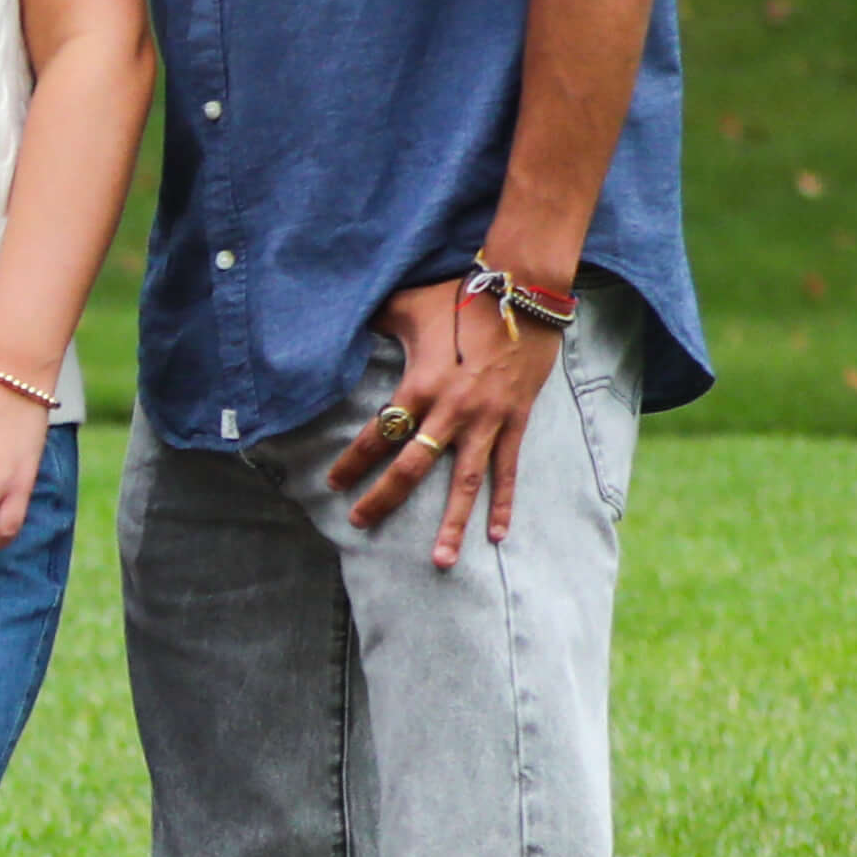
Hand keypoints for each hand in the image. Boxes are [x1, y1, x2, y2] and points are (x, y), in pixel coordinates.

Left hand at [325, 276, 546, 563]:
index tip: (333, 483)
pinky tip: (497, 536)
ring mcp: (487, 421)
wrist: (523, 296)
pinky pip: (507, 470)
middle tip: (359, 523)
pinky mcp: (516, 422)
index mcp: (419, 385)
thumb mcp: (409, 307)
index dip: (353, 461)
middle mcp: (451, 410)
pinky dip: (503, 503)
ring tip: (439, 561)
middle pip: (412, 466)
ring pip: (464, 482)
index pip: (378, 433)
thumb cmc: (460, 300)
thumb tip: (343, 323)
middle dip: (383, 498)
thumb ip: (376, 323)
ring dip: (451, 523)